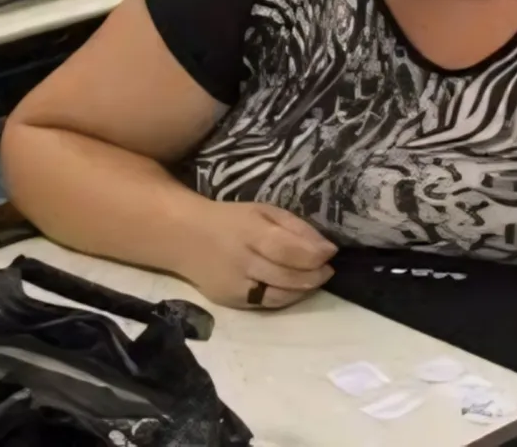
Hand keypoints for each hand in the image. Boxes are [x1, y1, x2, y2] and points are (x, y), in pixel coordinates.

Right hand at [176, 200, 336, 310]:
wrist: (185, 237)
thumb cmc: (232, 220)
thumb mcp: (265, 211)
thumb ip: (297, 228)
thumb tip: (327, 249)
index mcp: (250, 233)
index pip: (288, 251)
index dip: (315, 256)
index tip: (332, 252)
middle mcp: (241, 262)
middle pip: (287, 277)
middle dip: (315, 275)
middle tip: (327, 269)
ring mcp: (234, 286)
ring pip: (279, 296)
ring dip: (304, 290)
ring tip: (315, 278)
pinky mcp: (229, 301)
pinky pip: (265, 304)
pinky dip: (285, 298)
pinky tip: (293, 287)